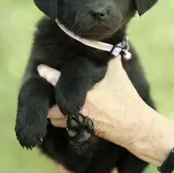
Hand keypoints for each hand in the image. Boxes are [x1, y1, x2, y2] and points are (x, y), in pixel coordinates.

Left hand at [38, 57, 152, 149]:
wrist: (133, 124)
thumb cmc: (125, 97)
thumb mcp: (118, 73)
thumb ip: (109, 57)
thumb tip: (106, 43)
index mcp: (87, 92)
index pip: (59, 82)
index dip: (47, 74)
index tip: (40, 68)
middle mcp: (79, 108)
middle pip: (51, 105)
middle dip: (49, 99)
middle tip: (48, 89)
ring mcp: (79, 121)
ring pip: (54, 117)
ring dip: (53, 111)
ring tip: (56, 102)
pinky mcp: (81, 130)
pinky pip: (63, 126)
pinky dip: (62, 120)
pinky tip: (67, 113)